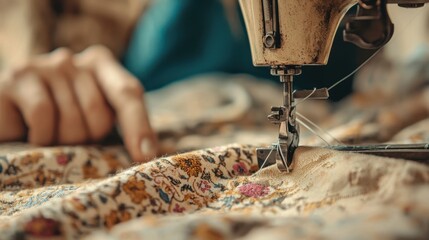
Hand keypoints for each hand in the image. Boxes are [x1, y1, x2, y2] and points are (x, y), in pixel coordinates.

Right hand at [0, 46, 157, 161]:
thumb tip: (160, 151)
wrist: (10, 109)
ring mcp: (43, 65)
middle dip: (88, 138)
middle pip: (99, 115)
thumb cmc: (60, 116)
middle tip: (70, 135)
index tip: (145, 157)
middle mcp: (73, 59)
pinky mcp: (16, 78)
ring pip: (71, 121)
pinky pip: (42, 116)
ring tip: (49, 133)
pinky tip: (30, 132)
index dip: (139, 127)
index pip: (128, 93)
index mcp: (100, 64)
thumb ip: (128, 125)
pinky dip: (39, 136)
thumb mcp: (95, 115)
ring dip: (61, 141)